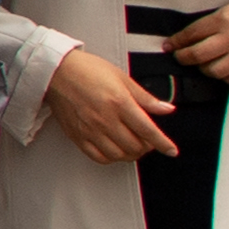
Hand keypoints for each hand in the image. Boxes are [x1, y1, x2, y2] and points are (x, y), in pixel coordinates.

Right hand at [40, 43, 176, 163]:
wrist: (56, 71)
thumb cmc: (87, 70)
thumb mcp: (122, 78)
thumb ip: (145, 98)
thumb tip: (166, 108)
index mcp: (120, 103)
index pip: (148, 130)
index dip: (163, 143)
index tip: (171, 150)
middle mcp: (106, 119)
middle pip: (135, 146)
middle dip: (147, 147)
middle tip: (147, 140)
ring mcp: (91, 130)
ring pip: (119, 155)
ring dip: (131, 154)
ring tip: (132, 145)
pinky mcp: (78, 136)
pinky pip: (99, 157)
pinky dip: (112, 158)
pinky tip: (115, 149)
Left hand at [164, 0, 228, 85]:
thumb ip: (213, 23)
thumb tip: (191, 37)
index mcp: (224, 19)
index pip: (191, 34)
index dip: (177, 42)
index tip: (169, 45)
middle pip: (198, 55)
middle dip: (184, 58)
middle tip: (181, 57)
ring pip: (214, 71)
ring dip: (204, 69)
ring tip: (203, 63)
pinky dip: (224, 76)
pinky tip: (223, 69)